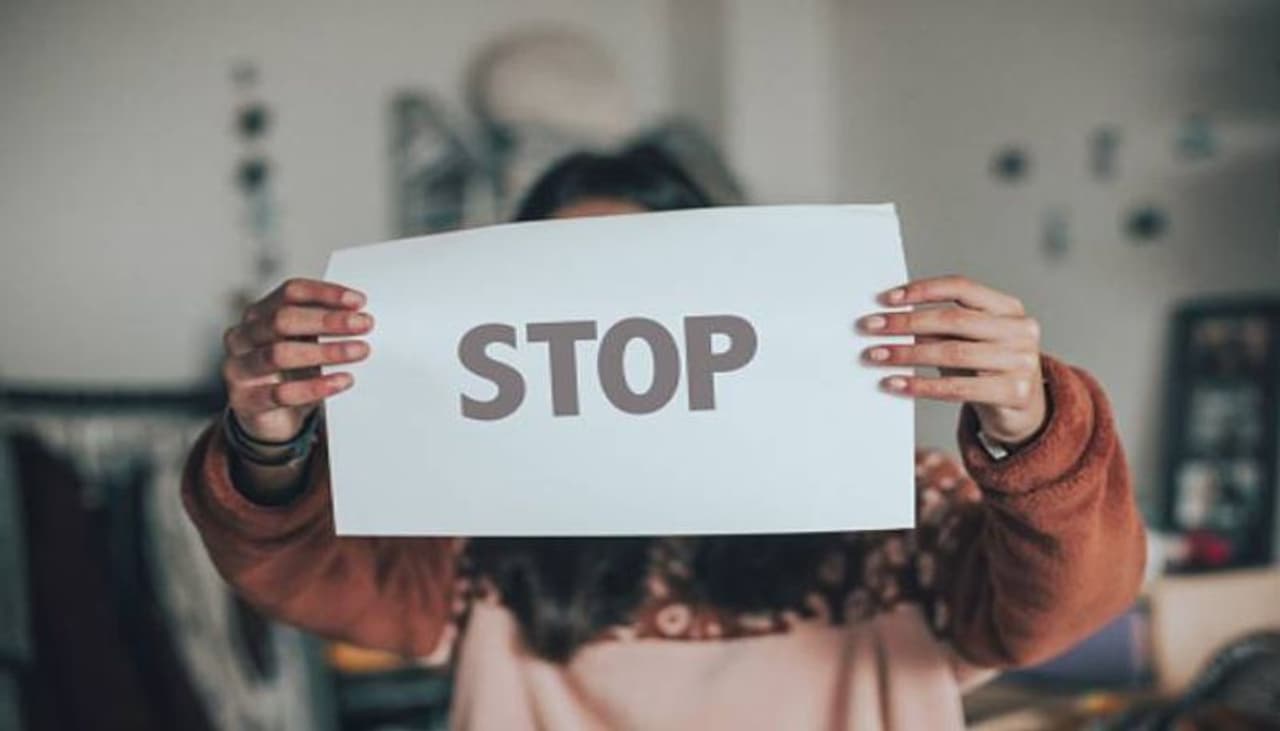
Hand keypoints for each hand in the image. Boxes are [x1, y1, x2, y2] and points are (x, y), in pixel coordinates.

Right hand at [222, 278, 372, 442]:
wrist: (267, 420)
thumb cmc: (287, 375)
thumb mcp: (303, 344)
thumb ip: (322, 327)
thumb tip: (359, 316)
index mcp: (259, 315)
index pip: (290, 293)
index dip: (324, 294)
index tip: (357, 301)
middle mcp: (244, 337)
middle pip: (283, 319)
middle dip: (328, 320)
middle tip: (362, 324)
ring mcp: (241, 368)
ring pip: (280, 354)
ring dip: (326, 351)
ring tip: (358, 351)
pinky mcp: (247, 400)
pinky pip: (283, 393)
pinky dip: (316, 386)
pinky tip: (341, 381)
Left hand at [858, 275, 1046, 446]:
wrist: (1026, 413)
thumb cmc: (988, 370)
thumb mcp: (968, 342)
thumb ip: (940, 328)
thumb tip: (889, 320)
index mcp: (1008, 307)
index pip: (961, 287)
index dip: (922, 290)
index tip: (886, 299)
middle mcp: (1020, 330)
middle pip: (953, 319)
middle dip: (906, 323)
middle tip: (870, 327)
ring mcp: (1022, 361)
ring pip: (953, 352)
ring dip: (907, 354)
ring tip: (876, 355)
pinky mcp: (1015, 393)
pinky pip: (958, 387)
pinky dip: (921, 385)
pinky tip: (895, 384)